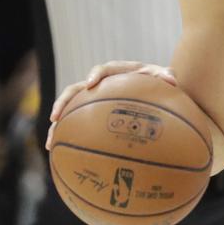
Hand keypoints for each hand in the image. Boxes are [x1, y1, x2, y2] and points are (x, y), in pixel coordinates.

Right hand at [46, 61, 175, 148]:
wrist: (157, 90)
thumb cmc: (160, 84)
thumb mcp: (165, 78)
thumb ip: (167, 76)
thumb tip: (172, 80)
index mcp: (119, 72)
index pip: (105, 69)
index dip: (96, 74)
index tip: (91, 83)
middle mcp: (102, 84)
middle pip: (76, 90)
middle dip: (64, 102)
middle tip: (56, 117)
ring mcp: (94, 99)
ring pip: (70, 109)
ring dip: (59, 125)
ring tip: (51, 142)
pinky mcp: (92, 113)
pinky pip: (77, 125)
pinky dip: (68, 138)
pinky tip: (62, 155)